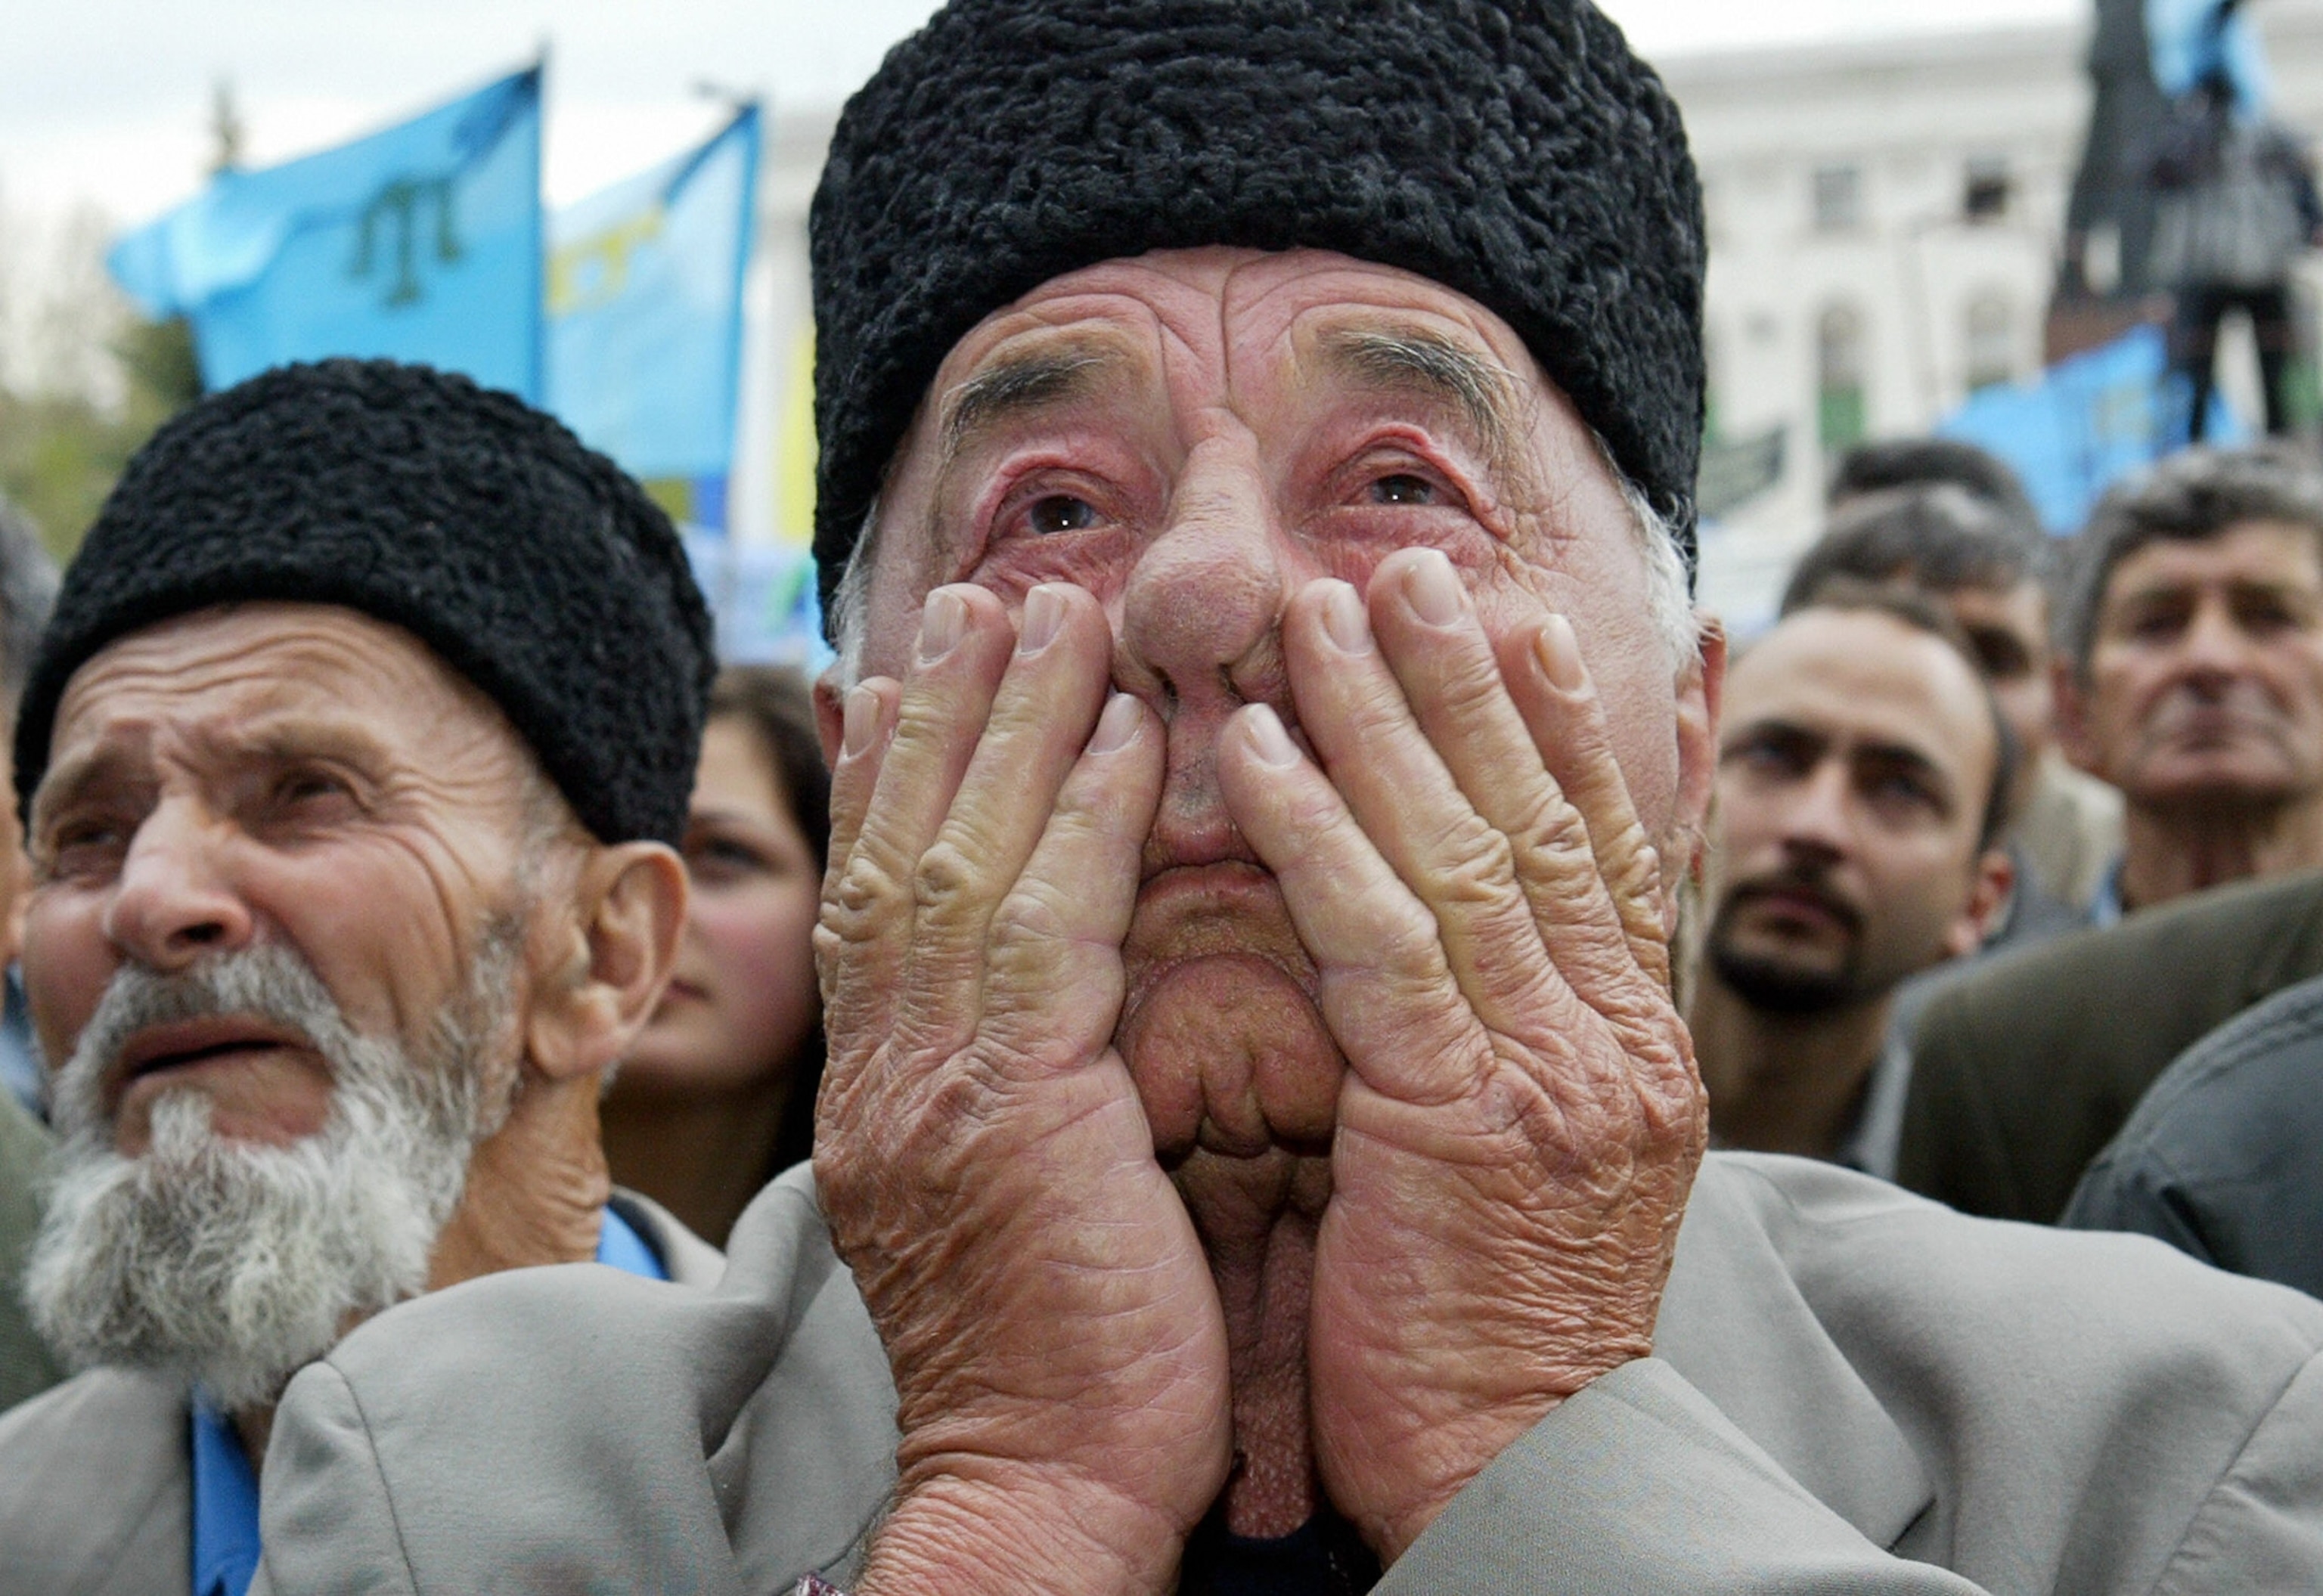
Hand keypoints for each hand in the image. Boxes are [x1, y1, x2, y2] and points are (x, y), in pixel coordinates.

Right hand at [815, 583, 1231, 1594]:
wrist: (1038, 1492)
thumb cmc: (1059, 1358)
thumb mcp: (1007, 1195)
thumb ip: (1006, 1080)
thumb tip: (1042, 1003)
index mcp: (883, 1089)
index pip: (879, 896)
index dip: (898, 775)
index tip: (915, 673)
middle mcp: (884, 1069)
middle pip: (899, 847)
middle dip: (940, 712)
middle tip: (976, 596)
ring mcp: (929, 1086)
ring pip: (958, 859)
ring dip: (1007, 724)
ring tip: (1048, 611)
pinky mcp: (1006, 1110)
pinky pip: (1043, 926)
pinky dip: (1077, 819)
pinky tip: (1123, 733)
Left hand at [1216, 548, 1705, 1560]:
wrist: (1524, 1474)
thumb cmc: (1503, 1335)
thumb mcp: (1551, 1166)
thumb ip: (1534, 1039)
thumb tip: (1501, 947)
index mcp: (1635, 1046)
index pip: (1608, 846)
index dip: (1561, 722)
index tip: (1514, 618)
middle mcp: (1614, 1037)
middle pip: (1545, 813)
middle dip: (1476, 680)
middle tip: (1414, 564)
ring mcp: (1553, 1069)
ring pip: (1467, 847)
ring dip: (1391, 718)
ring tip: (1327, 612)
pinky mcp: (1464, 1114)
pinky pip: (1384, 939)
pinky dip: (1323, 834)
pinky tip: (1261, 754)